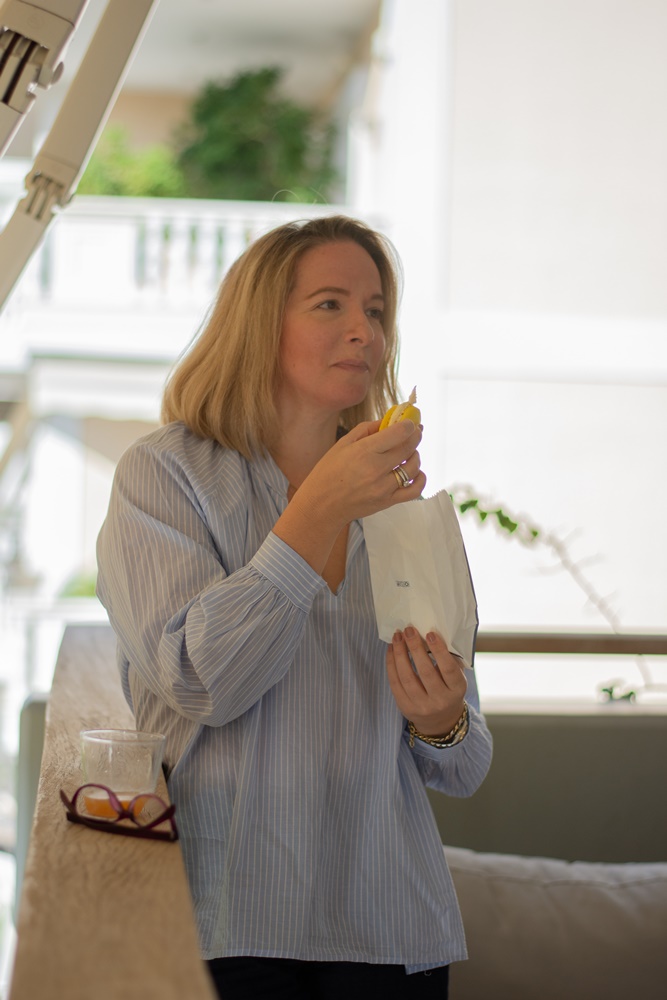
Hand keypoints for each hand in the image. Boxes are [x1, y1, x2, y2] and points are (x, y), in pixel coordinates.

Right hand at [295, 418, 425, 530]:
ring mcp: (384, 487)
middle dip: (416, 436)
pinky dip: (420, 479)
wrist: (321, 506)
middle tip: (416, 432)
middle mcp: (376, 469)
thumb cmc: (328, 472)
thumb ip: (367, 429)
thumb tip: (388, 421)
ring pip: (413, 467)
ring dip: (415, 456)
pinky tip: (416, 472)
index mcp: (364, 451)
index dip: (409, 425)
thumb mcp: (342, 444)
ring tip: (409, 453)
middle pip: (408, 447)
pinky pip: (414, 490)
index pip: (398, 433)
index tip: (411, 422)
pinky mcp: (388, 501)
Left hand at [386, 627, 466, 736]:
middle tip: (408, 630)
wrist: (440, 720)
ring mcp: (422, 707)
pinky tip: (391, 650)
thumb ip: (447, 660)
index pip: (448, 669)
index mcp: (457, 690)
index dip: (439, 650)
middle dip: (415, 648)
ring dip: (399, 654)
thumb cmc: (448, 689)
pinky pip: (395, 684)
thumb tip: (428, 635)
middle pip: (425, 672)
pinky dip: (391, 664)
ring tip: (397, 638)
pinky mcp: (405, 708)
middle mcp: (440, 701)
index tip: (430, 633)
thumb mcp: (455, 678)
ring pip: (407, 677)